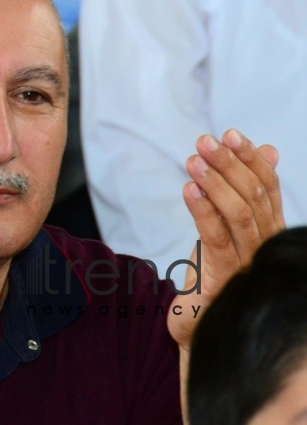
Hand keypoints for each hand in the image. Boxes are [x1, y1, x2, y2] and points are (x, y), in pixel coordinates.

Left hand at [168, 128, 283, 347]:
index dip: (251, 158)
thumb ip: (245, 193)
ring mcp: (247, 263)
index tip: (230, 133)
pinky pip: (216, 238)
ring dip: (215, 182)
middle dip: (230, 163)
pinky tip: (188, 189)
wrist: (197, 324)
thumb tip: (269, 150)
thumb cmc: (212, 272)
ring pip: (239, 214)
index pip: (267, 187)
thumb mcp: (227, 226)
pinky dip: (203, 210)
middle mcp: (264, 245)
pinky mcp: (224, 279)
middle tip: (205, 140)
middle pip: (254, 196)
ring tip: (192, 159)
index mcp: (268, 230)